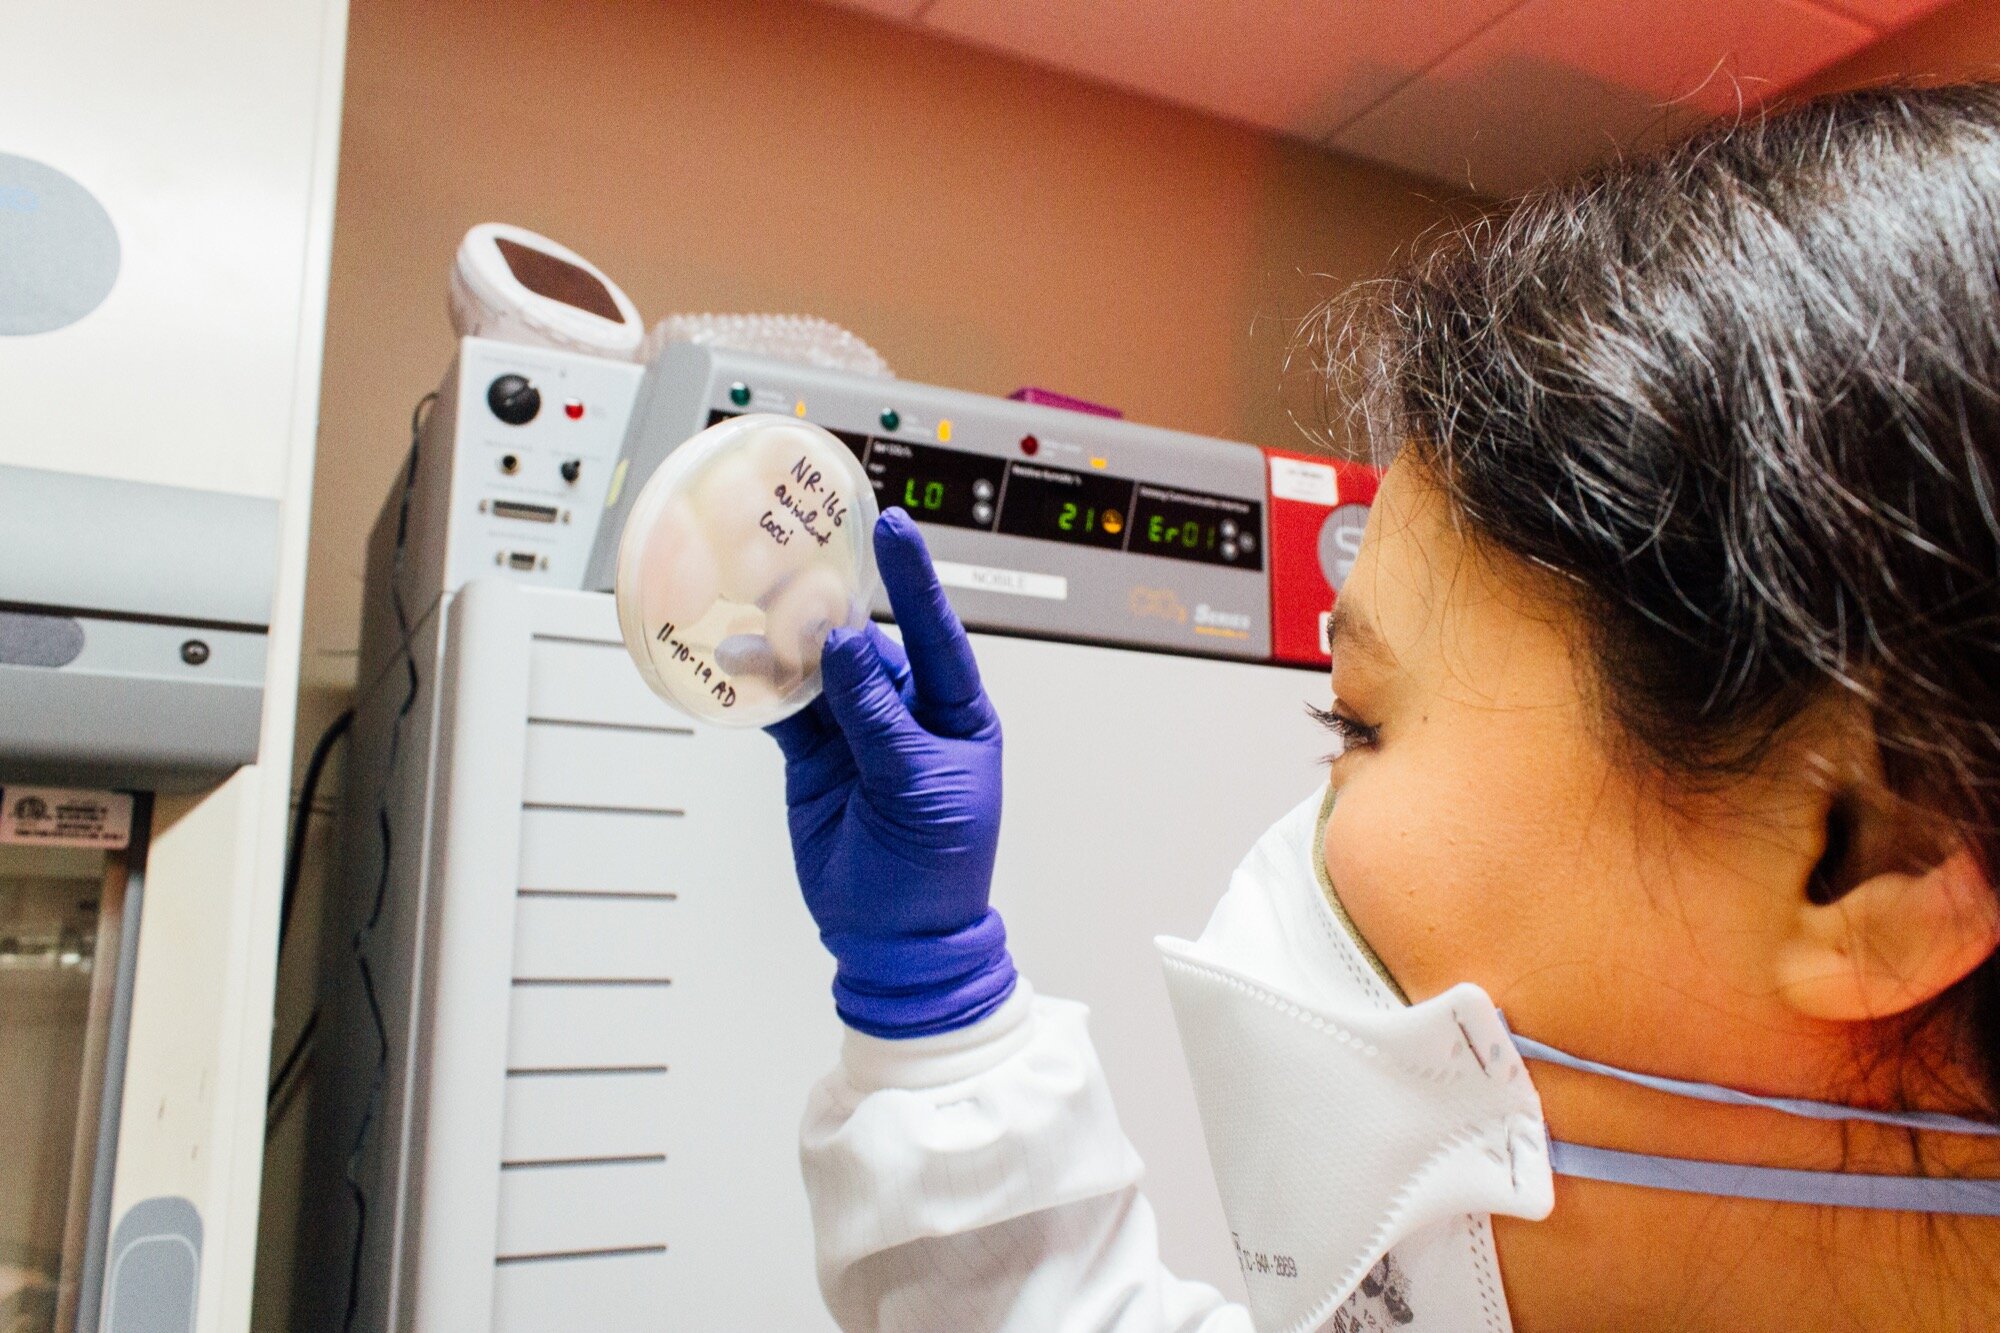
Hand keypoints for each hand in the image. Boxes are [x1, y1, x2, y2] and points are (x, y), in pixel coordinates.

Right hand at [766, 509, 1012, 1038]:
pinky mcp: (816, 759)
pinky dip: (762, 689)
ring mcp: (858, 734)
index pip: (936, 634)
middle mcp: (907, 713)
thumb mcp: (916, 787)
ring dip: (785, 648)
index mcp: (955, 714)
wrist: (896, 942)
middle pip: (864, 644)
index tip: (894, 530)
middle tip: (792, 569)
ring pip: (818, 672)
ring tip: (750, 623)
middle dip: (828, 610)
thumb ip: (876, 715)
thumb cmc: (934, 870)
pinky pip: (786, 711)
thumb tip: (842, 643)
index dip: (914, 580)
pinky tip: (737, 664)